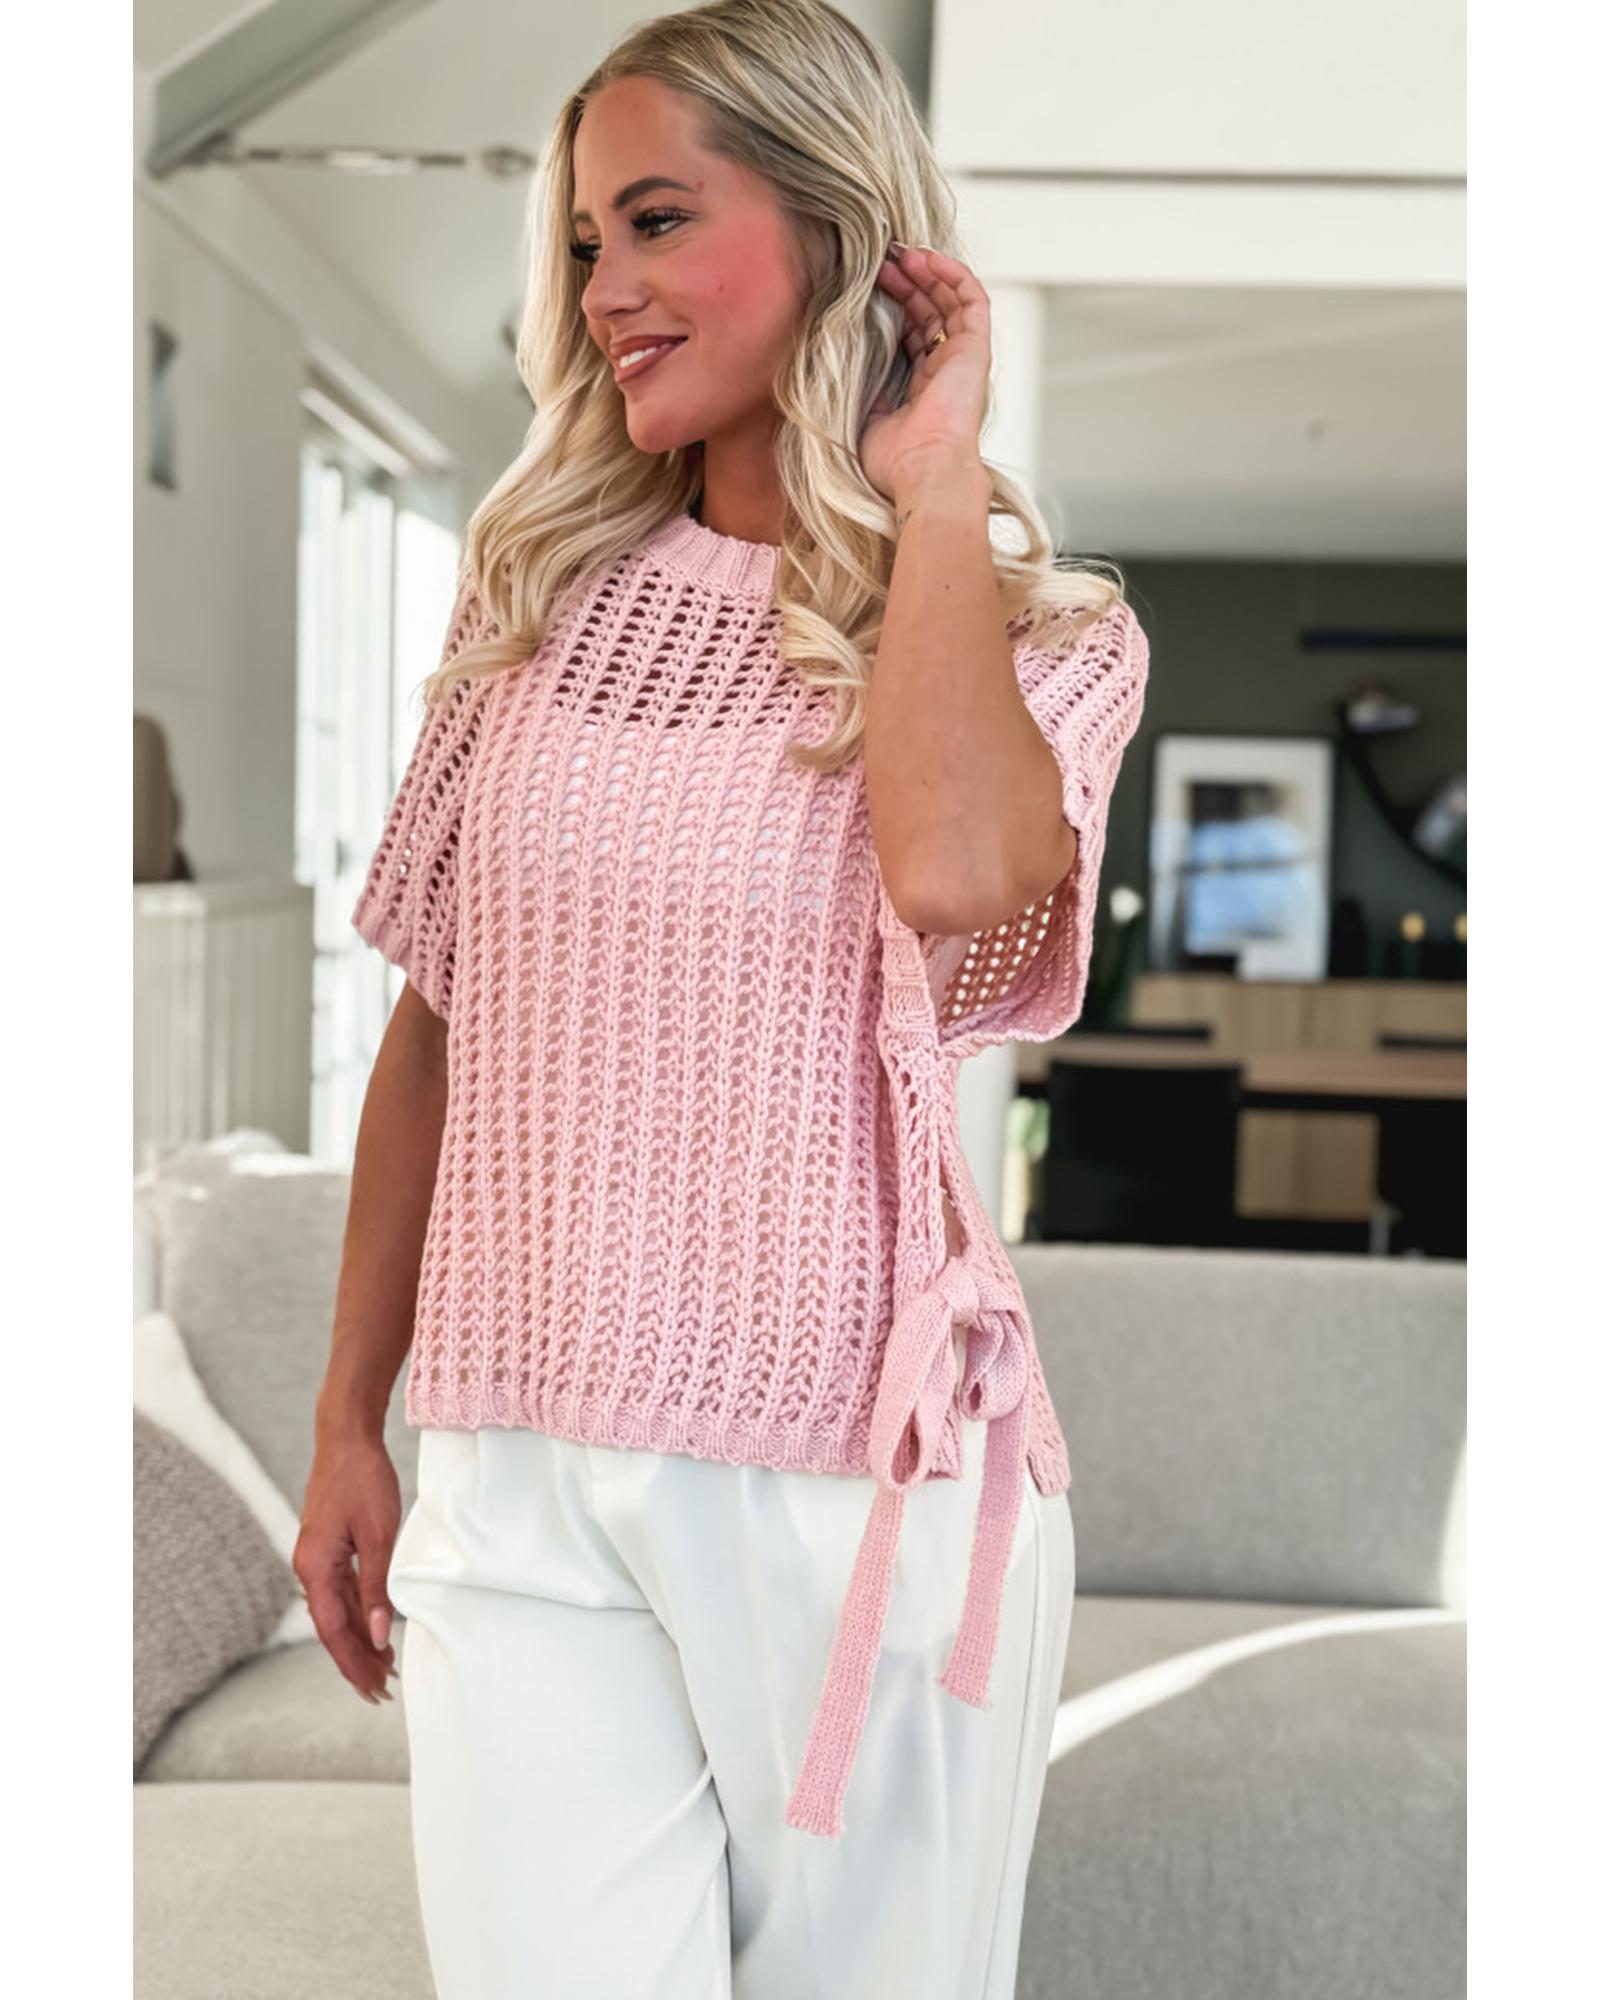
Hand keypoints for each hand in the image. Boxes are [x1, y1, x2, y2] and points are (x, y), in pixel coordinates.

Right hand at [294, 1432, 401, 1702]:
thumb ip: (377, 1587)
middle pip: (332, 1628)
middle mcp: (309, 1568)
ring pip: (337, 1612)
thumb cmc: (363, 1479)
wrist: (346, 1437)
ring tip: (385, 1668)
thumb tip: (380, 1634)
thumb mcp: (379, 1534)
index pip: (334, 1631)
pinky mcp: (328, 1548)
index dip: (354, 1663)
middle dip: (357, 1661)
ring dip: (360, 1640)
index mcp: (315, 1568)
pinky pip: (341, 1592)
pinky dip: (359, 1613)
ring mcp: (317, 1558)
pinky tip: (375, 1628)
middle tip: (383, 1691)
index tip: (374, 1689)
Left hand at [860, 244, 991, 509]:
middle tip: (880, 261)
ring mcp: (963, 358)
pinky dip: (953, 275)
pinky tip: (927, 258)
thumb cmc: (895, 461)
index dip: (894, 307)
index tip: (869, 285)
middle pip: (930, 313)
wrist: (923, 470)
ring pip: (950, 301)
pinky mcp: (976, 349)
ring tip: (901, 253)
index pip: (913, 335)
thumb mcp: (865, 419)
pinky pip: (972, 300)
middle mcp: (945, 370)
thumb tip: (844, 366)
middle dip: (907, 283)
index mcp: (922, 387)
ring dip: (928, 273)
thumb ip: (862, 390)